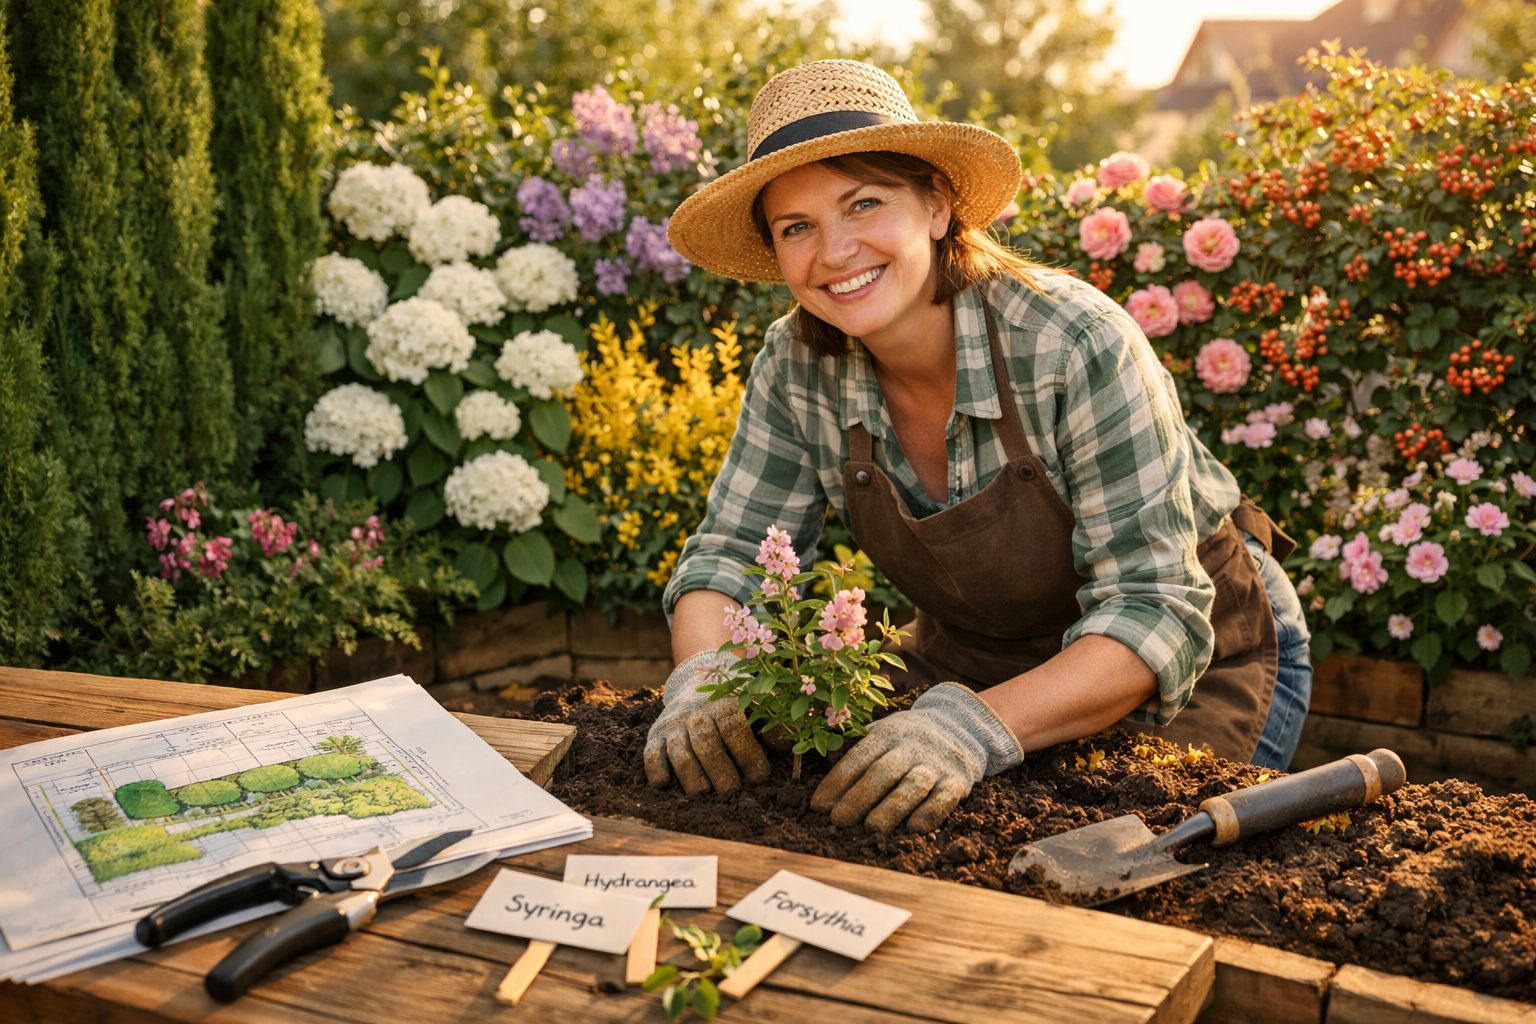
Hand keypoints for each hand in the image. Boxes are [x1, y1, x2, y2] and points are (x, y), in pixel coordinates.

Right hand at [644, 651, 770, 794]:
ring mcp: (673, 724)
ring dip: (691, 776)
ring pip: (679, 751)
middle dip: (720, 771)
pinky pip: (651, 754)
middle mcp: (695, 712)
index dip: (748, 754)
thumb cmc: (733, 702)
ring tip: (703, 793)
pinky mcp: (655, 735)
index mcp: (724, 702)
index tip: (759, 777)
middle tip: (731, 792)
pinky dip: (656, 770)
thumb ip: (771, 720)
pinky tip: (665, 784)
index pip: (735, 728)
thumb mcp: (754, 701)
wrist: (694, 681)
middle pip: (706, 743)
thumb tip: (786, 746)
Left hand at [811, 682, 1022, 832]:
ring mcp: (936, 763)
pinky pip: (944, 798)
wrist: (962, 726)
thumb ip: (859, 753)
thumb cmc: (908, 738)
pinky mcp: (958, 780)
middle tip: (838, 820)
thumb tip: (826, 787)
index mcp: (887, 734)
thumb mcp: (884, 732)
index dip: (837, 781)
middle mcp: (911, 747)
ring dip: (891, 808)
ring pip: (912, 786)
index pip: (858, 757)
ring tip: (871, 828)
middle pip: (883, 772)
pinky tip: (913, 828)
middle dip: (859, 797)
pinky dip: (930, 813)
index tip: (818, 805)